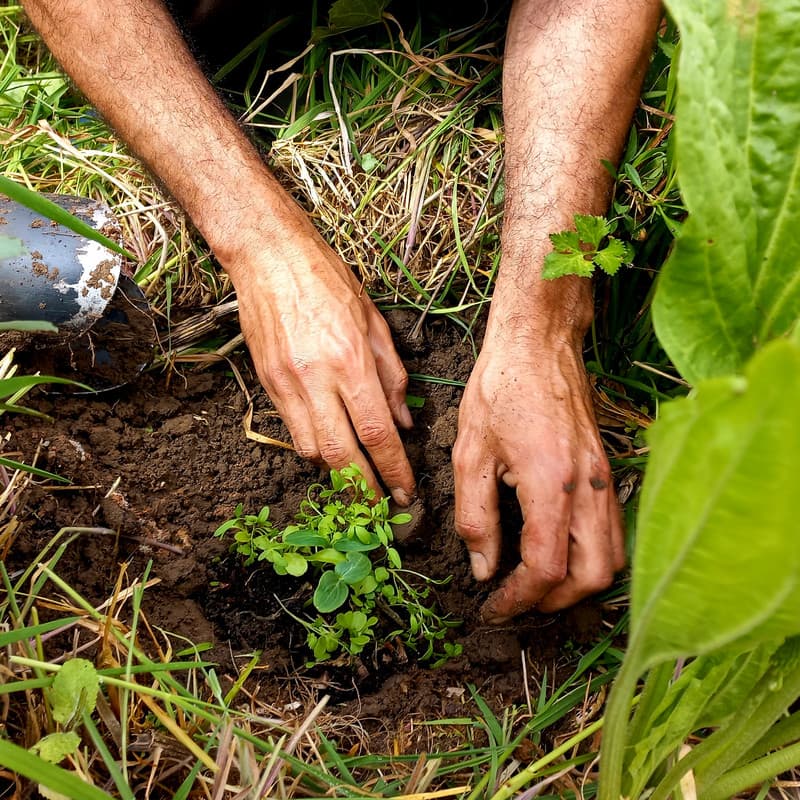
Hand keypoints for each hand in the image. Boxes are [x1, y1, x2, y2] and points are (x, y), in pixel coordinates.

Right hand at [232, 223, 415, 505]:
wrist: (268, 256)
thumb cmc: (328, 279)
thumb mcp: (374, 320)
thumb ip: (391, 375)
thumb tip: (404, 421)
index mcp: (350, 360)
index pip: (376, 431)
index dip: (393, 469)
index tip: (405, 492)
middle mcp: (316, 379)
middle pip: (340, 454)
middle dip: (363, 490)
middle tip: (380, 511)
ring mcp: (287, 384)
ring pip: (311, 450)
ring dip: (337, 473)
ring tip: (358, 484)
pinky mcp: (266, 383)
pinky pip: (292, 430)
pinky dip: (314, 449)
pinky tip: (331, 451)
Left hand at [452, 334, 623, 620]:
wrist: (539, 343)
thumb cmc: (500, 388)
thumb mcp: (470, 452)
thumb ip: (475, 516)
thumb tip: (483, 569)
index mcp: (551, 483)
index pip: (545, 567)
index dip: (518, 598)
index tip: (492, 607)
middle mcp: (588, 487)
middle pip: (592, 576)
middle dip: (554, 601)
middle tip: (516, 601)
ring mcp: (604, 479)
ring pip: (610, 558)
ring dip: (575, 583)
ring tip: (535, 583)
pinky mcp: (607, 470)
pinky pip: (612, 531)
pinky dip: (588, 556)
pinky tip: (556, 548)